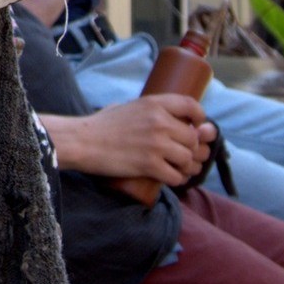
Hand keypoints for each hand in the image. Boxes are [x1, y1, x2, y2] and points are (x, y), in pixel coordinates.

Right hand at [74, 95, 215, 184]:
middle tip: (185, 155)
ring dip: (187, 167)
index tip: (197, 126)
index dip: (200, 118)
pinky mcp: (150, 165)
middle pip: (193, 138)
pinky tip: (169, 177)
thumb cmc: (102, 125)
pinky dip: (176, 179)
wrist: (82, 141)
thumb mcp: (128, 107)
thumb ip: (150, 111)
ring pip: (189, 159)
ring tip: (179, 168)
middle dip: (192, 149)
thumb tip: (172, 119)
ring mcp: (156, 144)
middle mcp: (159, 122)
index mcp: (153, 103)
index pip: (192, 106)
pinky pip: (177, 176)